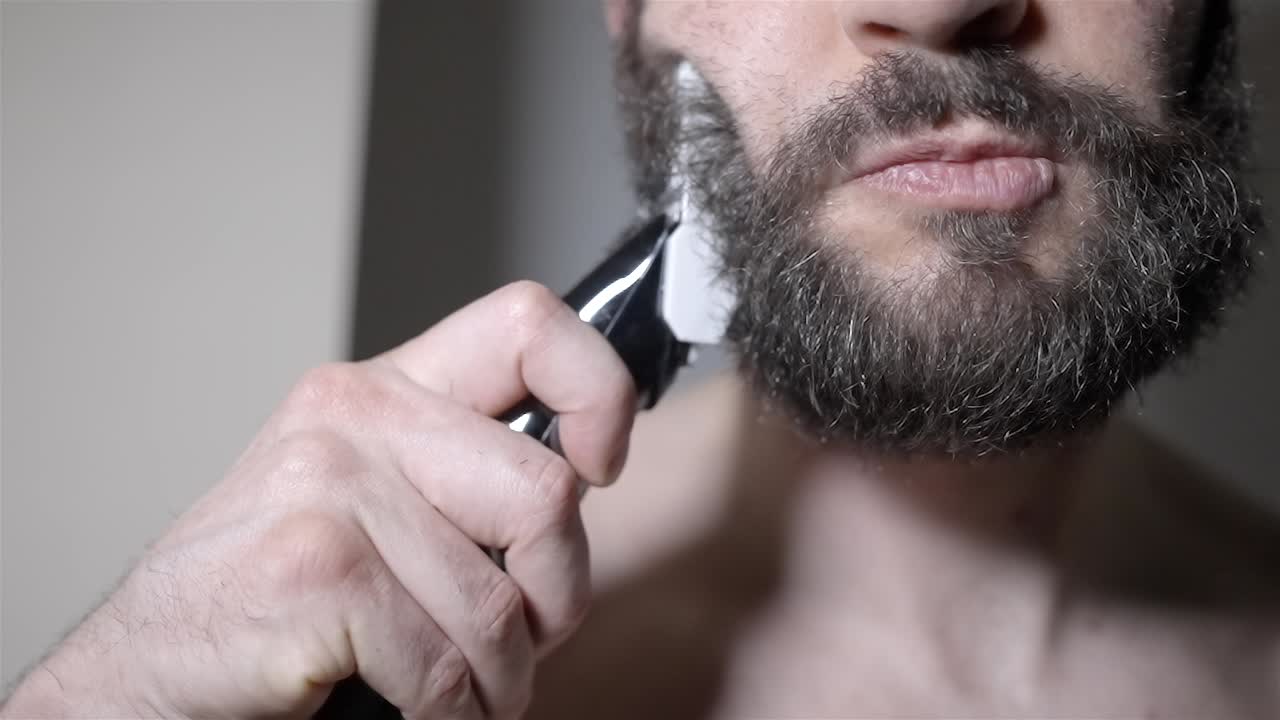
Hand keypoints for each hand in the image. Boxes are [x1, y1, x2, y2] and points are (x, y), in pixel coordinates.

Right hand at [2, 281, 636, 718]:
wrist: (141, 674)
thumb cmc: (263, 595)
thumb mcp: (365, 500)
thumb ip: (460, 474)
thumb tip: (582, 479)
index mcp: (380, 389)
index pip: (527, 325)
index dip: (597, 389)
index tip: (601, 462)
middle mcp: (354, 418)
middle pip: (545, 494)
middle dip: (555, 595)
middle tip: (520, 638)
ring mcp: (329, 487)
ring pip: (502, 604)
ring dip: (500, 679)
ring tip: (462, 690)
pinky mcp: (314, 568)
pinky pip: (446, 665)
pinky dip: (451, 713)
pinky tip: (417, 710)